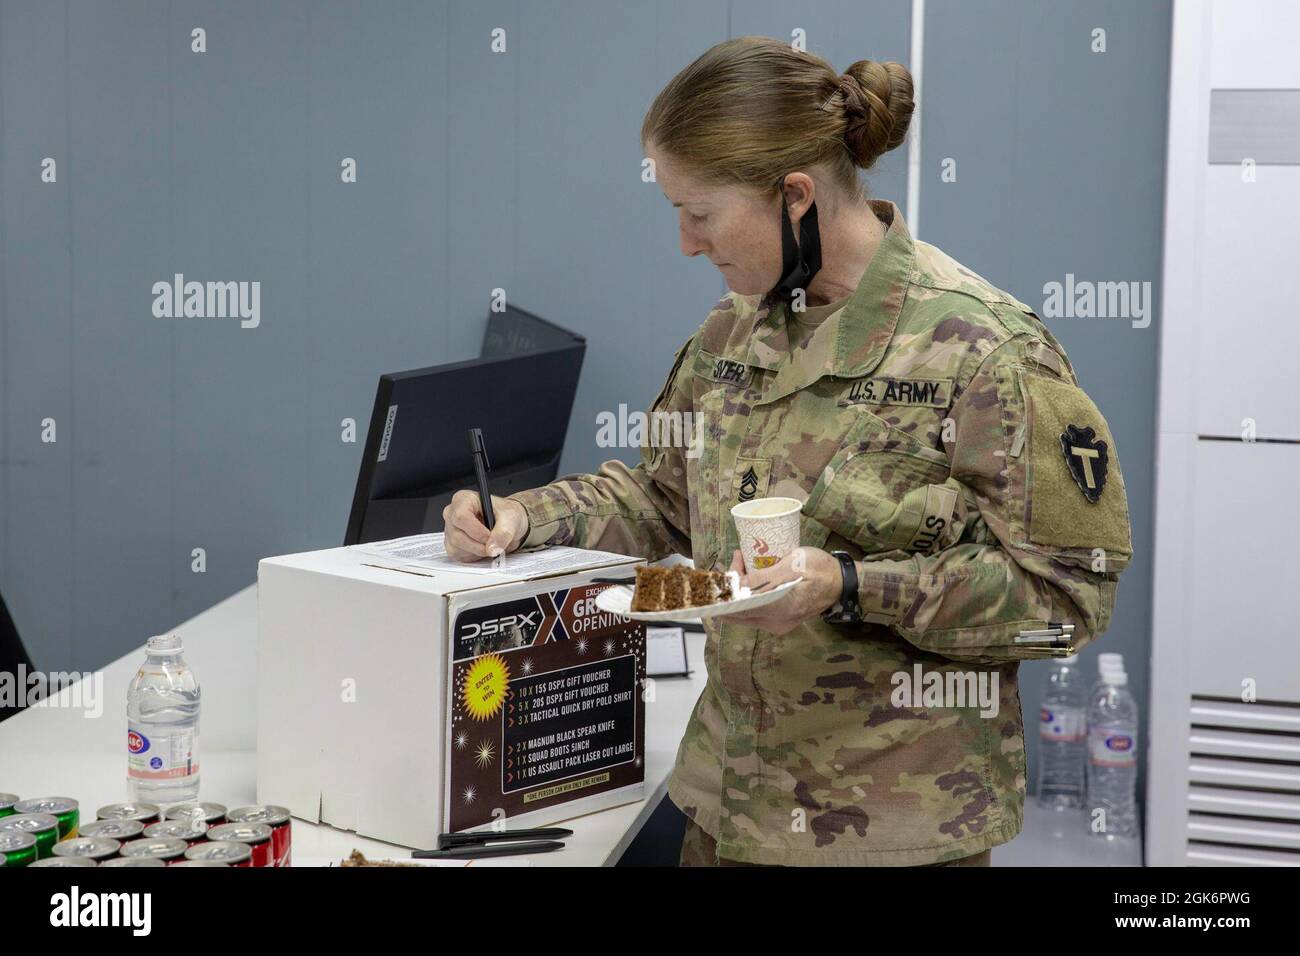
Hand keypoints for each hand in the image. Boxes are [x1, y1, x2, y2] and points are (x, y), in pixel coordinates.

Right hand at [443, 490, 528, 562]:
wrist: (508, 525)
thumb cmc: (505, 514)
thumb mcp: (510, 519)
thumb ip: (503, 533)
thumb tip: (493, 547)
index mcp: (464, 499)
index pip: (461, 516)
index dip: (476, 531)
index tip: (490, 537)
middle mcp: (453, 513)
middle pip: (457, 535)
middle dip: (479, 544)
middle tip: (494, 544)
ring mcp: (450, 530)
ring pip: (457, 547)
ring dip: (477, 551)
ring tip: (490, 544)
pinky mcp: (452, 545)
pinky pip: (458, 555)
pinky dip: (473, 556)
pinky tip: (482, 548)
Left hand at [723, 546, 842, 634]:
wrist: (841, 582)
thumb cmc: (821, 569)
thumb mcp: (793, 564)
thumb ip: (764, 576)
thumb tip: (736, 584)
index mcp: (780, 609)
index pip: (740, 607)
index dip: (722, 592)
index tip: (717, 572)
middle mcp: (775, 622)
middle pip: (737, 610)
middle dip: (727, 586)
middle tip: (730, 561)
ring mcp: (776, 624)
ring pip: (743, 610)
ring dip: (736, 588)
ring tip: (740, 561)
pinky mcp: (777, 620)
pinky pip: (752, 610)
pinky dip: (745, 593)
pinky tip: (748, 574)